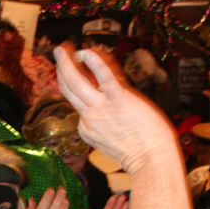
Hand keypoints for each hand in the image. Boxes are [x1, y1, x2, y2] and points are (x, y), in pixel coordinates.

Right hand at [54, 46, 175, 174]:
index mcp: (87, 127)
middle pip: (69, 90)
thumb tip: (103, 113)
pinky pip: (104, 78)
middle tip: (58, 53)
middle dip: (61, 69)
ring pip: (76, 83)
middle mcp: (89, 117)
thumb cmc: (139, 152)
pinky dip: (94, 63)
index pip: (78, 102)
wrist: (150, 160)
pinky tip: (86, 51)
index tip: (82, 65)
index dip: (77, 82)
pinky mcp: (119, 100)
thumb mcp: (111, 141)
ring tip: (61, 48)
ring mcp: (101, 109)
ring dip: (66, 63)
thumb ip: (104, 126)